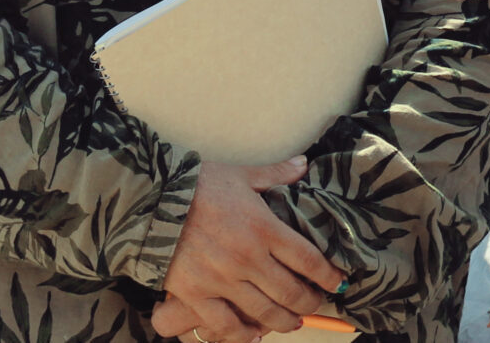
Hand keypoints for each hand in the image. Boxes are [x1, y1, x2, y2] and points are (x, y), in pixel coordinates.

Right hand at [152, 158, 344, 342]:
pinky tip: (254, 334)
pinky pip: (226, 324)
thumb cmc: (198, 185)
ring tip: (293, 322)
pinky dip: (243, 335)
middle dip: (310, 302)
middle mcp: (248, 258)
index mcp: (263, 227)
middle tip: (317, 304)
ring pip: (265, 312)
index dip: (328, 275)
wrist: (152, 200)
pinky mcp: (197, 294)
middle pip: (291, 292)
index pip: (308, 259)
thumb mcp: (240, 175)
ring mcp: (222, 279)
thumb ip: (275, 175)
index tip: (338, 282)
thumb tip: (303, 164)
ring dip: (285, 321)